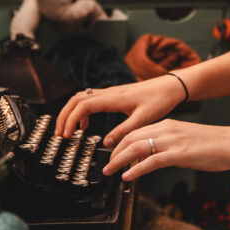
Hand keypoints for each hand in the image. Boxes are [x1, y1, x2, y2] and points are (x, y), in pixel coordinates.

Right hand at [54, 75, 185, 145]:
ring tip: (68, 130)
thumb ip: (124, 131)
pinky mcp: (114, 95)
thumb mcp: (143, 119)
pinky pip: (91, 100)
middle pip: (76, 99)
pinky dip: (82, 111)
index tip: (66, 135)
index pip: (83, 106)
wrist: (170, 87)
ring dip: (71, 112)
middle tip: (59, 133)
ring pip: (82, 97)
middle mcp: (109, 93)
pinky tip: (86, 125)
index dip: (70, 120)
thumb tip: (107, 143)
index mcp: (114, 98)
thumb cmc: (160, 100)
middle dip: (63, 115)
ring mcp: (110, 92)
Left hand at [101, 119, 229, 179]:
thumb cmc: (214, 143)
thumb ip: (168, 145)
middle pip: (131, 138)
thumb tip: (153, 157)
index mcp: (168, 124)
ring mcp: (172, 141)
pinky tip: (128, 176)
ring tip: (110, 171)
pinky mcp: (179, 154)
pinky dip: (136, 169)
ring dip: (119, 160)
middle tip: (106, 165)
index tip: (112, 154)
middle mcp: (167, 129)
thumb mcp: (186, 139)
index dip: (120, 143)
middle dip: (114, 152)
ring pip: (137, 147)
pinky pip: (151, 161)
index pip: (136, 131)